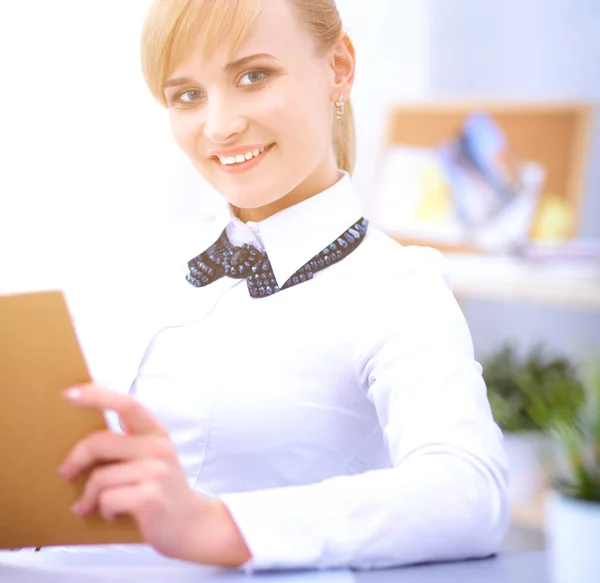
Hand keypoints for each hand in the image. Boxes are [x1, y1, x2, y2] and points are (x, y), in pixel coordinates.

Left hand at [59, 384, 250, 566]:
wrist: (190, 524)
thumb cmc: (160, 490)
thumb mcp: (151, 458)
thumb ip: (128, 441)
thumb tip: (86, 435)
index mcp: (156, 432)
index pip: (126, 404)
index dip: (97, 396)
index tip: (68, 394)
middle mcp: (158, 447)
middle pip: (99, 442)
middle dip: (75, 459)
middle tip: (65, 474)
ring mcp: (156, 471)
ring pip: (99, 477)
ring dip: (89, 497)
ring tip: (91, 505)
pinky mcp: (150, 497)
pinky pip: (107, 499)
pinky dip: (103, 511)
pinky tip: (112, 515)